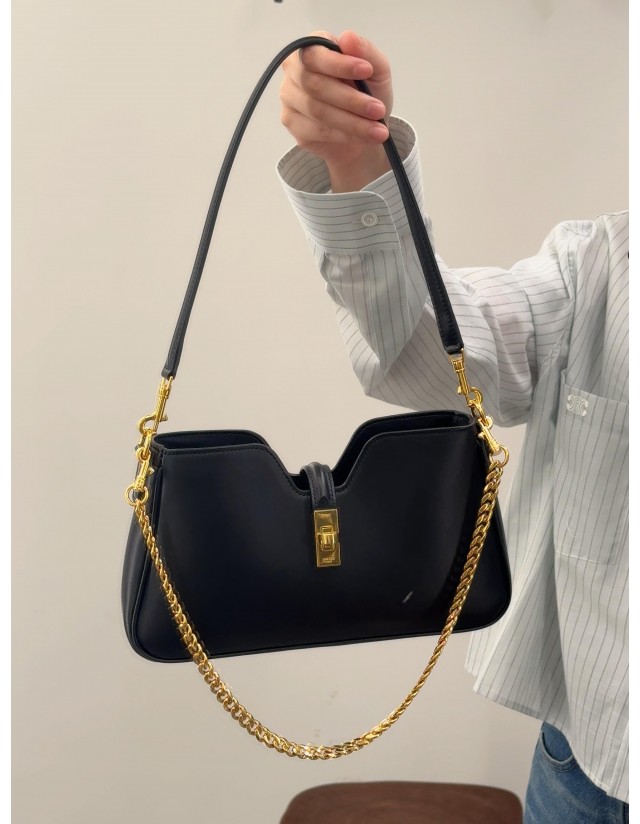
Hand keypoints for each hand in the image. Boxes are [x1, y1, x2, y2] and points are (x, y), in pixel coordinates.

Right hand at [280, 30, 393, 191]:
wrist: (364, 130)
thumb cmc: (368, 93)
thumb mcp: (377, 70)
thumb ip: (366, 51)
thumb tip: (348, 37)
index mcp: (312, 50)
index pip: (315, 54)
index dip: (340, 64)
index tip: (367, 71)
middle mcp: (295, 72)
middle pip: (315, 84)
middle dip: (351, 99)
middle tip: (378, 110)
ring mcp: (290, 98)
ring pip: (317, 110)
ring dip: (351, 122)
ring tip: (376, 130)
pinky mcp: (293, 124)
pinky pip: (315, 130)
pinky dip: (342, 135)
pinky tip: (361, 139)